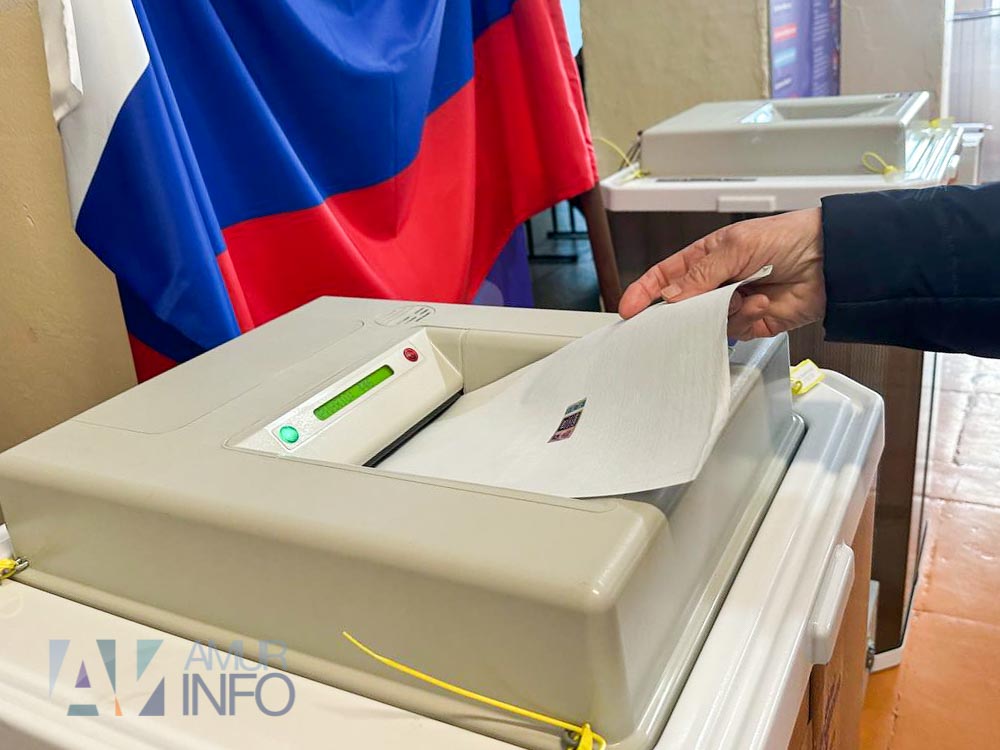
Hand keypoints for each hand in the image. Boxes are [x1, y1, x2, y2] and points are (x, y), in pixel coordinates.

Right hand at [618, 208, 826, 339]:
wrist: (830, 261)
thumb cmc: (787, 239)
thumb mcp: (735, 247)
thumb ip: (700, 275)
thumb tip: (672, 296)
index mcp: (707, 258)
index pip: (666, 276)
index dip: (645, 292)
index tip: (629, 309)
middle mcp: (717, 283)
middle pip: (682, 306)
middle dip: (680, 312)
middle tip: (677, 317)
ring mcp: (733, 305)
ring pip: (706, 323)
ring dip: (722, 312)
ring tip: (743, 295)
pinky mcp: (752, 324)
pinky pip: (733, 331)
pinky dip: (745, 319)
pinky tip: (761, 303)